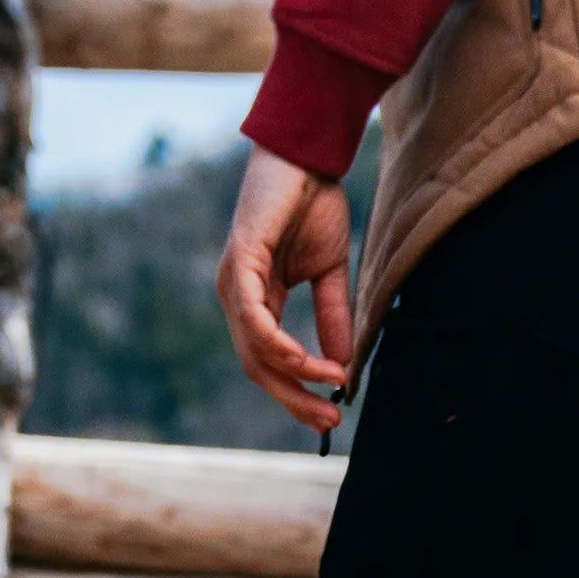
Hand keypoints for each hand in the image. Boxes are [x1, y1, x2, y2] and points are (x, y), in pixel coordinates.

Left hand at [217, 144, 353, 430]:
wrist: (308, 157)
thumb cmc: (313, 205)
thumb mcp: (329, 272)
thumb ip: (332, 315)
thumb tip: (344, 361)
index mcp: (255, 299)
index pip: (269, 360)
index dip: (298, 390)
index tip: (333, 410)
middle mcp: (237, 295)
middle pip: (258, 365)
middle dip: (293, 397)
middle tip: (329, 420)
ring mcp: (234, 279)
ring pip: (254, 347)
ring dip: (293, 373)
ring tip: (330, 385)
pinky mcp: (240, 259)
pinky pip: (253, 315)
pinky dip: (276, 342)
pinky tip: (302, 359)